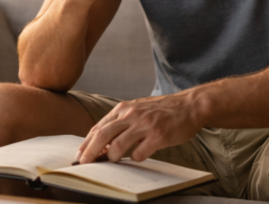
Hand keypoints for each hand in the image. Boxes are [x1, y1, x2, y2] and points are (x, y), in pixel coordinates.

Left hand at [76, 93, 201, 163]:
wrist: (188, 106)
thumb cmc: (160, 110)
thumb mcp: (136, 109)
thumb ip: (120, 122)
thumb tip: (102, 143)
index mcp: (123, 108)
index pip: (99, 127)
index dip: (87, 142)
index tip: (80, 154)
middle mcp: (132, 114)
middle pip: (103, 135)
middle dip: (90, 152)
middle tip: (84, 163)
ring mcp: (145, 125)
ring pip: (118, 146)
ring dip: (113, 157)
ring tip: (116, 160)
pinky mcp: (158, 135)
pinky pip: (140, 153)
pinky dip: (137, 158)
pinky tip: (142, 154)